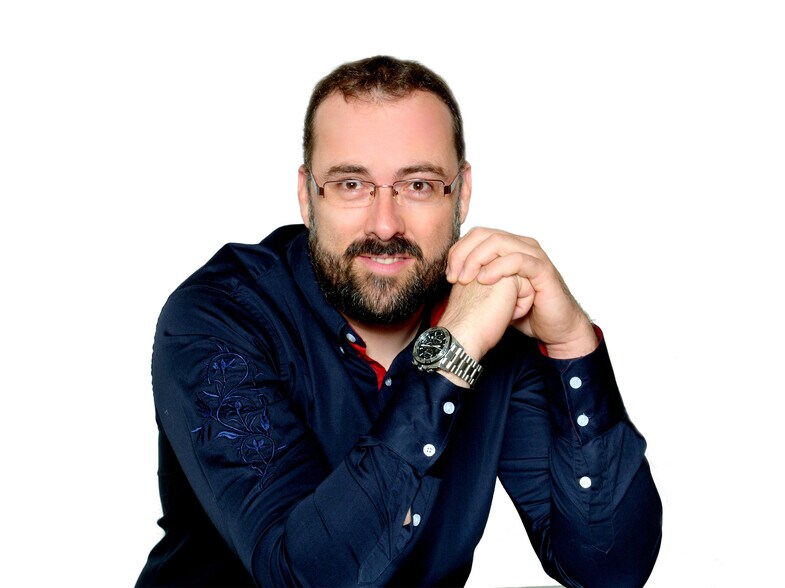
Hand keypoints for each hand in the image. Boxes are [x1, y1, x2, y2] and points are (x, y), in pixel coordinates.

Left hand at [444, 228, 596, 358]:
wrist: (555, 328)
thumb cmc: (527, 312)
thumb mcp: (494, 294)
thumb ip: (477, 281)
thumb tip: (452, 278)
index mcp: (509, 247)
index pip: (476, 235)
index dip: (458, 251)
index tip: (448, 275)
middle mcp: (521, 246)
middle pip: (484, 234)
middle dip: (462, 254)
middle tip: (453, 277)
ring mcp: (533, 255)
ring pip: (499, 242)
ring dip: (476, 259)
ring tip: (465, 279)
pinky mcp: (543, 270)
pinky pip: (518, 260)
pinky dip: (498, 267)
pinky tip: (484, 280)